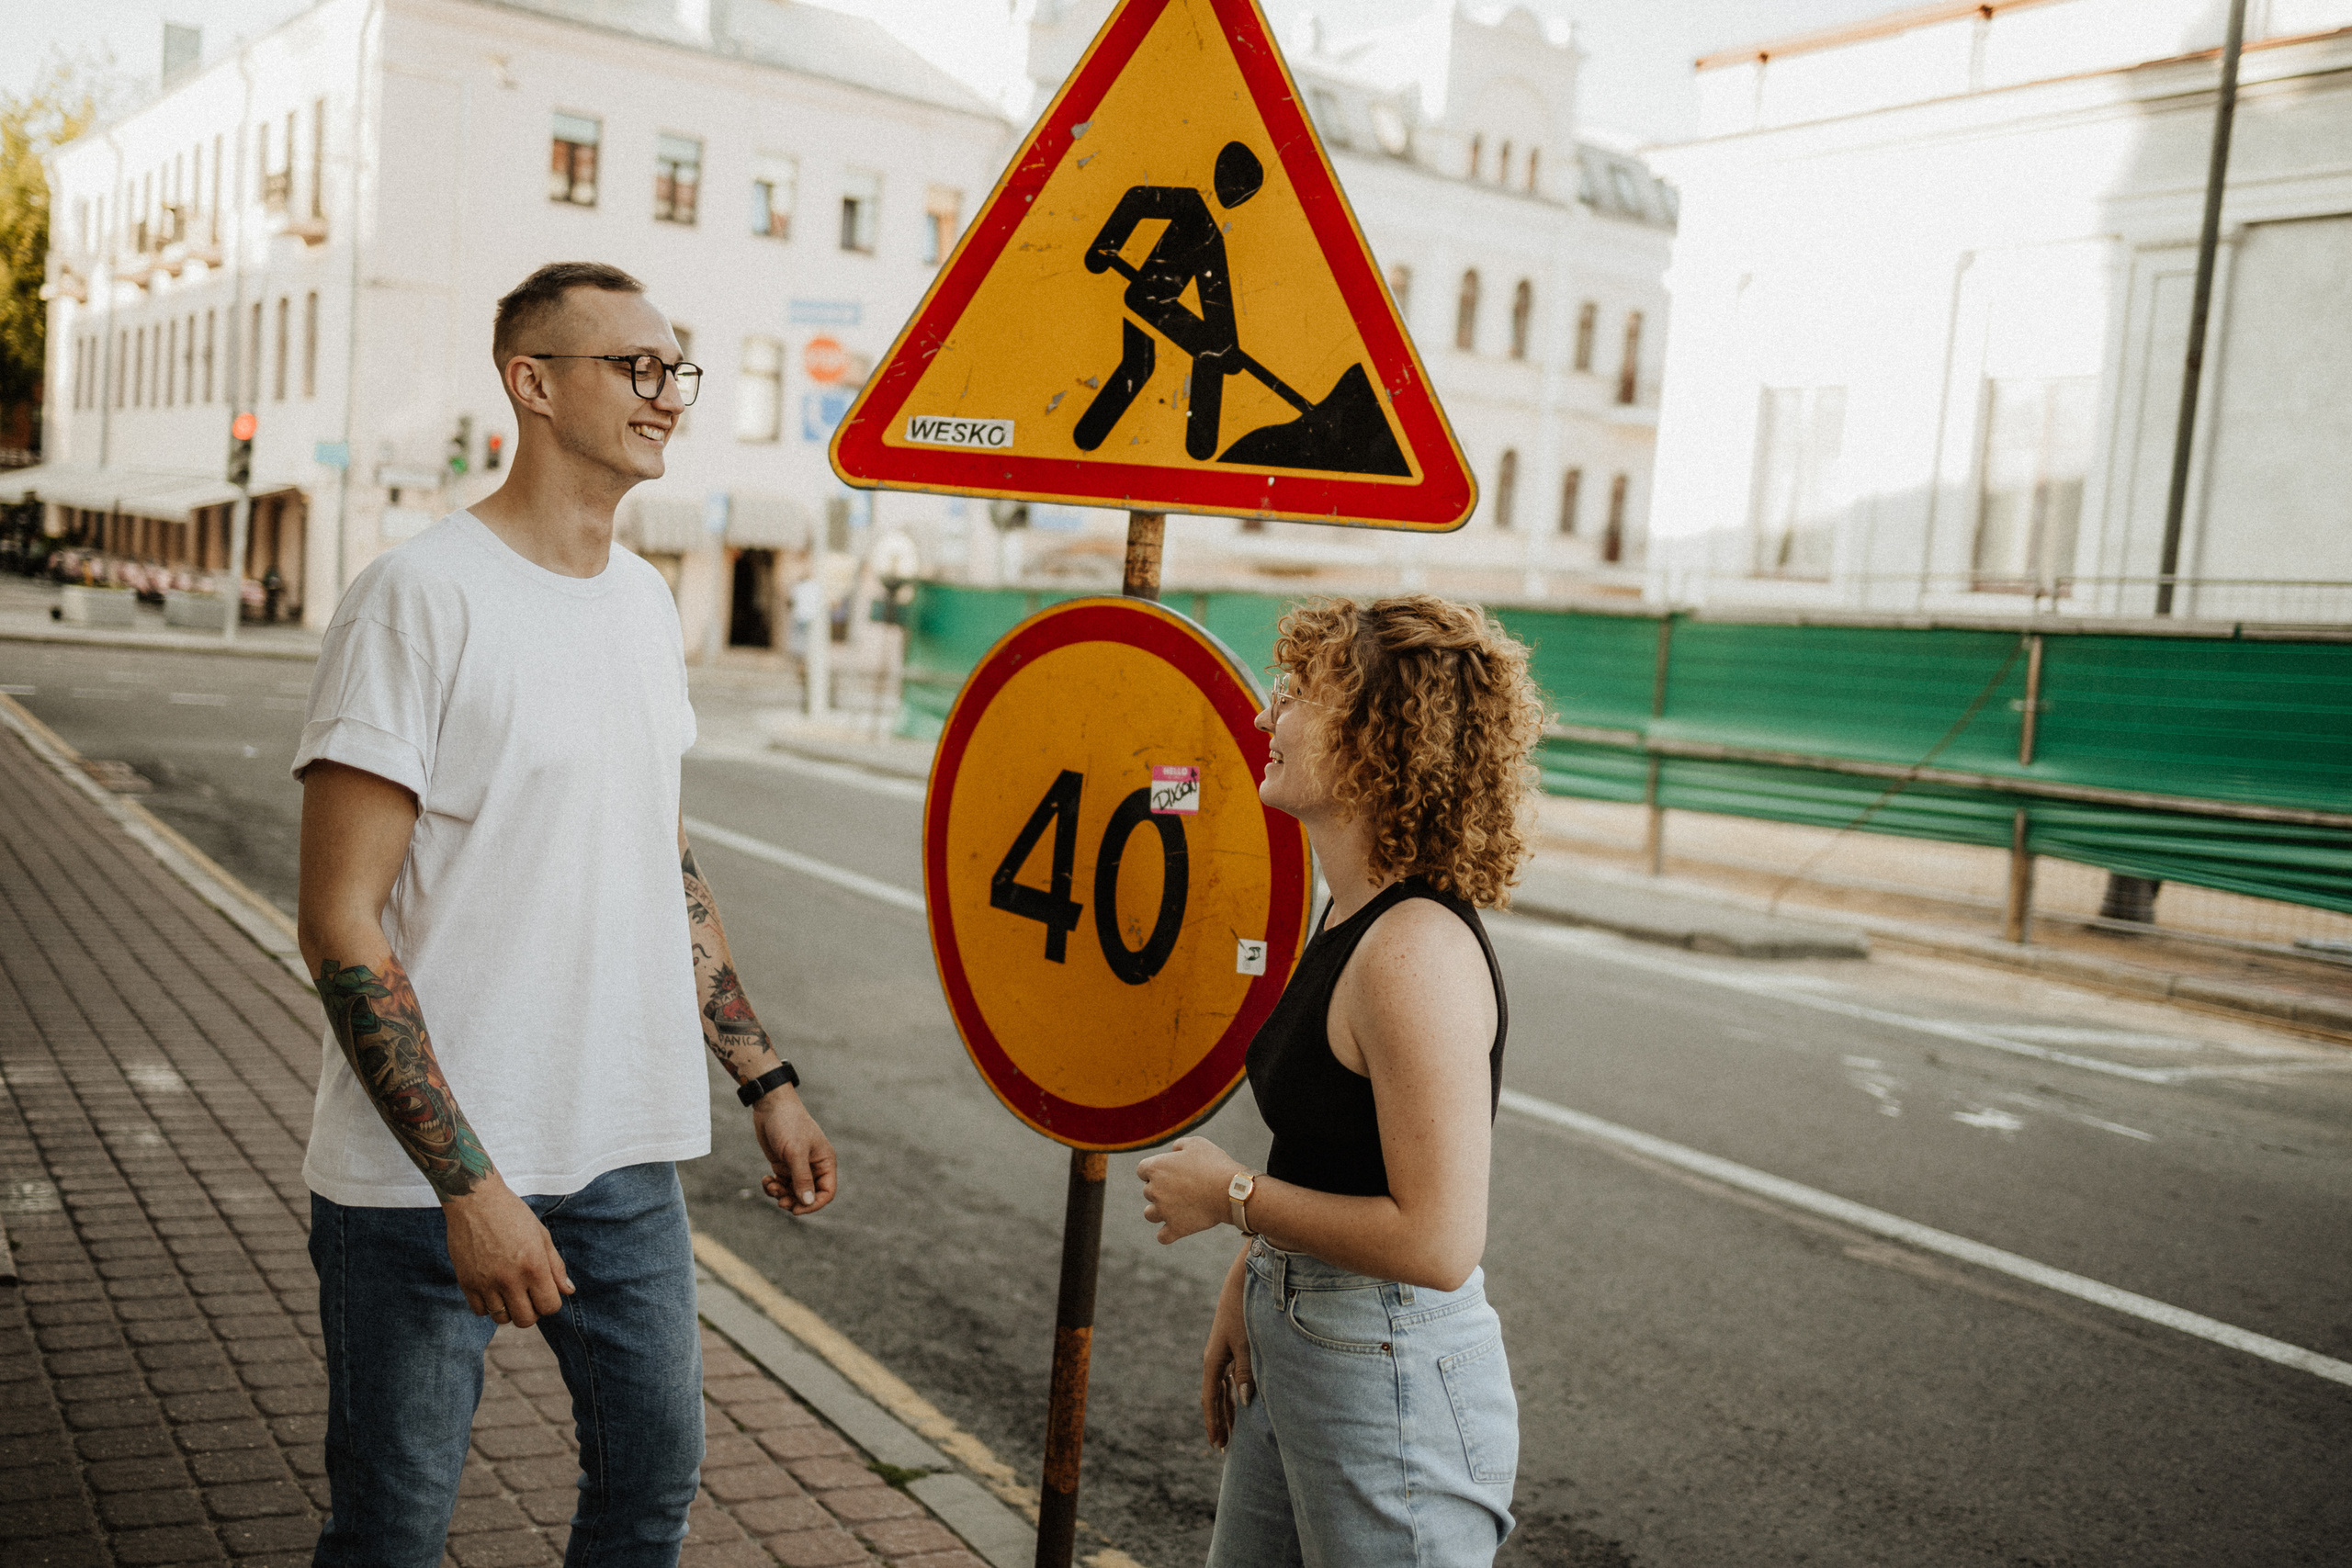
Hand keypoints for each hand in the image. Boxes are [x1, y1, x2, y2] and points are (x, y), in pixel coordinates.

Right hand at [442, 1175, 572, 1327]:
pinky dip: (488, 1306)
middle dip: (532, 1311)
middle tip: (528, 1294)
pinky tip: (492, 1289)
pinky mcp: (466, 1282)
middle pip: (526, 1320)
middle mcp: (510, 1279)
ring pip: (502, 1319)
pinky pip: (480, 1311)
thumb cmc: (513, 1215)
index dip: (551, 1302)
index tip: (545, 1291)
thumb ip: (556, 1266)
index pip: (550, 1307)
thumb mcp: (542, 1236)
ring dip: (509, 1310)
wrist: (475, 1200)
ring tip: (509, 1292)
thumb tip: (568, 1291)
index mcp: (534, 1266)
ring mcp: (486, 1283)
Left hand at [752, 1085, 837, 1215]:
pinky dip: (773, 1187)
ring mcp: (797, 1166)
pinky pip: (781, 1184)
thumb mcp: (795, 1152)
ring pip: (793, 1192)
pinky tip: (766, 1179)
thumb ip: (802, 1178)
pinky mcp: (783, 1164)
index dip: (814, 1204)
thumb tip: (807, 1202)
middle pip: (808, 1195)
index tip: (796, 1209)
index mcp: (824, 1162)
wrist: (770, 1105)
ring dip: (781, 1194)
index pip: (827, 1192)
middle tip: (780, 1201)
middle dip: (794, 1201)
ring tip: (770, 1186)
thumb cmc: (788, 1124)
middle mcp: (813, 1166)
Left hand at [1137, 1136, 1243, 1244]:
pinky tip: (1176, 1228)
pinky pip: (1162, 1237)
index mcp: (1156, 1167)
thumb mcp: (1196, 1143)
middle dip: (1161, 1189)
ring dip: (1158, 1211)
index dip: (1155, 1170)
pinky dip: (1167, 1234)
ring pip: (1149, 1214)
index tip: (1169, 1172)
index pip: (1142, 1170)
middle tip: (1181, 1188)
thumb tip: (1173, 1152)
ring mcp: (1164, 1211)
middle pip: (1148, 1191)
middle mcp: (1154, 1190)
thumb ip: (1179, 1145)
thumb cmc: (1214, 1164)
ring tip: (1173, 1208)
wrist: (1230, 1191)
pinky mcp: (1176, 1228)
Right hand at [1201, 1252, 1253, 1450]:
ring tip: (1232, 1432)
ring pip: (1222, 1388)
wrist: (1243, 1280)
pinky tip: (1241, 1402)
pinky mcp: (1232, 1346)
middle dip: (1219, 1422)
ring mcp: (1223, 1352)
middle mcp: (1215, 1359)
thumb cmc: (1245, 1311)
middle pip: (1215, 1397)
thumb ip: (1247, 1372)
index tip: (1216, 1444)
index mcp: (1213, 1360)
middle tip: (1222, 1447)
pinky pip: (1230, 1377)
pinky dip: (1234, 1393)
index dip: (1213, 1422)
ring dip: (1227, 1410)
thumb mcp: (1246, 1344)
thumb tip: (1245, 1400)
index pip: (1210, 1399)